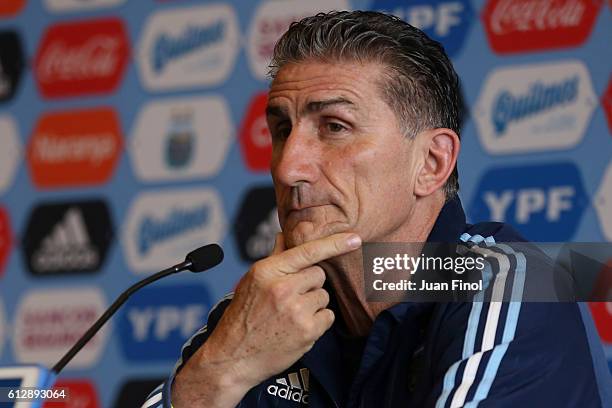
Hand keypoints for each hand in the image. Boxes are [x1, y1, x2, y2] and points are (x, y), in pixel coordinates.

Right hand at [172, 232, 360, 406]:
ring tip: (291, 315)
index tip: (354, 238)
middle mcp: (282, 288)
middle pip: (319, 274)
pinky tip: (298, 327)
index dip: (334, 243)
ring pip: (324, 296)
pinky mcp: (307, 331)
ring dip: (313, 305)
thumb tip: (284, 235)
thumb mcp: (251, 282)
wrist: (233, 357)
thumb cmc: (242, 317)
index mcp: (267, 271)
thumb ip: (273, 258)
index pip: (307, 251)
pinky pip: (328, 316)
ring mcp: (295, 310)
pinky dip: (318, 322)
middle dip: (310, 285)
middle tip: (291, 298)